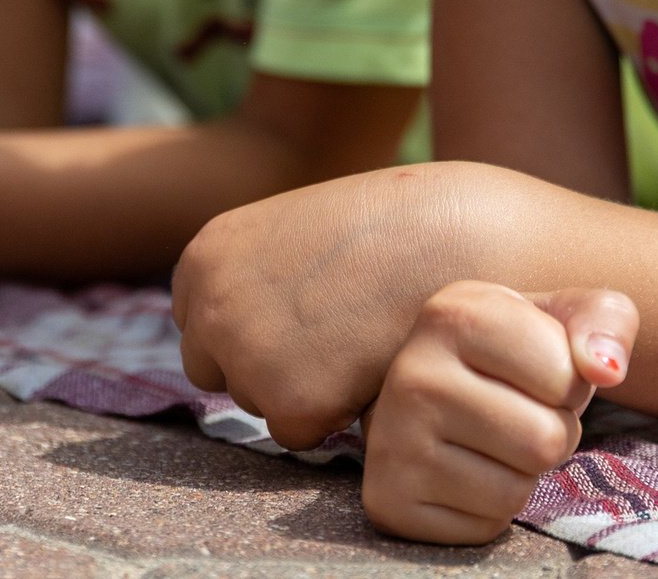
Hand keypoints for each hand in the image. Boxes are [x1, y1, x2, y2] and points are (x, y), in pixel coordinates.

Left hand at [176, 161, 525, 450]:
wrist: (453, 232)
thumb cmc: (389, 224)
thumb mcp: (293, 230)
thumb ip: (253, 276)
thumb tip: (241, 329)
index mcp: (203, 258)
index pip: (204, 322)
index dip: (260, 321)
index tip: (308, 304)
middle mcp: (209, 307)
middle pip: (218, 368)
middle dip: (268, 362)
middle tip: (334, 330)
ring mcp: (245, 355)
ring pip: (259, 403)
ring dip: (302, 388)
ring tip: (356, 338)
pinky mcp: (290, 400)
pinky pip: (299, 433)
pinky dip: (333, 413)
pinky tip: (366, 364)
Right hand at [362, 282, 636, 544]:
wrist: (435, 390)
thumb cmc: (515, 351)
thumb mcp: (566, 316)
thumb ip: (605, 322)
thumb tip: (607, 369)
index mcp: (453, 314)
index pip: (566, 376)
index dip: (570, 383)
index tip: (536, 370)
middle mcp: (411, 374)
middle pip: (546, 440)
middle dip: (552, 432)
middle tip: (518, 410)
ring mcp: (391, 441)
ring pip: (517, 490)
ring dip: (523, 472)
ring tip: (492, 438)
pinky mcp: (390, 500)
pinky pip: (486, 525)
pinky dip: (490, 507)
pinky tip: (465, 469)